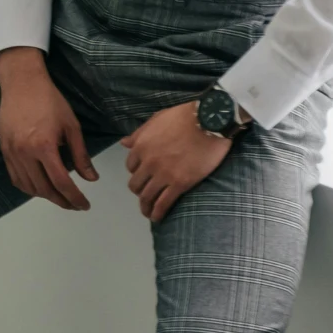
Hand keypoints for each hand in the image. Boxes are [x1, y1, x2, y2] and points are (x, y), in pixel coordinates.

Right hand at [0, 48, 98, 211]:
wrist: (22, 83)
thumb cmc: (50, 100)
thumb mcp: (71, 126)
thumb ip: (81, 155)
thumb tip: (91, 179)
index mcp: (44, 146)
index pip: (61, 182)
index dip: (74, 198)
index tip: (84, 205)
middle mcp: (25, 153)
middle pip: (44, 189)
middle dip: (62, 201)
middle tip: (75, 205)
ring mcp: (11, 153)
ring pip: (29, 187)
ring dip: (46, 196)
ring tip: (61, 196)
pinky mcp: (4, 151)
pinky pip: (16, 179)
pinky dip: (29, 188)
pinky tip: (41, 187)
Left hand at [121, 101, 233, 222]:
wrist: (208, 121)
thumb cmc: (185, 116)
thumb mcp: (157, 119)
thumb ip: (139, 133)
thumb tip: (124, 143)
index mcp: (141, 146)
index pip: (131, 167)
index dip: (137, 172)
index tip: (144, 176)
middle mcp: (148, 162)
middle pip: (136, 184)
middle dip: (139, 191)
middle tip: (146, 194)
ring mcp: (163, 175)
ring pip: (147, 197)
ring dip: (145, 207)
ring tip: (149, 212)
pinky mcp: (179, 184)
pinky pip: (163, 204)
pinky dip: (158, 213)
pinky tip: (158, 217)